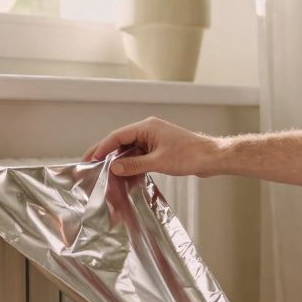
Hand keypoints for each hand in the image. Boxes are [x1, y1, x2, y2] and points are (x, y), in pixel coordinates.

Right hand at [82, 117, 224, 177]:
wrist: (211, 158)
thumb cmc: (189, 156)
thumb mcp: (158, 162)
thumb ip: (134, 165)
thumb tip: (114, 167)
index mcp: (147, 127)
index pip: (118, 136)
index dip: (102, 147)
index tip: (91, 158)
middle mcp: (148, 130)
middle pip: (121, 141)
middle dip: (107, 153)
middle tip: (91, 164)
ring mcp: (154, 139)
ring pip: (130, 149)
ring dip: (119, 160)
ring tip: (105, 172)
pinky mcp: (159, 148)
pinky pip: (140, 155)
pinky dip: (132, 164)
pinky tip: (125, 174)